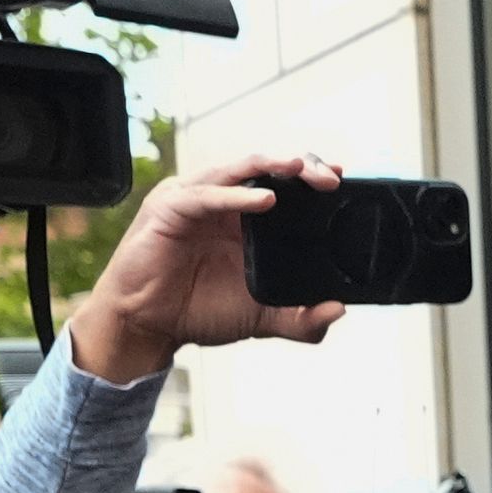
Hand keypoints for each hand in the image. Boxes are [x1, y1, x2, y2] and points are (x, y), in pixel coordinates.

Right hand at [70, 152, 346, 382]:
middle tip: (329, 176)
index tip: (341, 177)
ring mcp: (197, 201)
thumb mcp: (262, 319)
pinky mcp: (171, 209)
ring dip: (269, 166)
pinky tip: (263, 199)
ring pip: (237, 169)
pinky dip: (234, 194)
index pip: (283, 184)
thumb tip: (338, 310)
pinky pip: (205, 195)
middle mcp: (224, 203)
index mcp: (246, 220)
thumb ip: (301, 320)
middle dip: (300, 166)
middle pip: (266, 170)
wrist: (150, 326)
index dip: (310, 176)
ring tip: (298, 168)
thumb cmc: (199, 311)